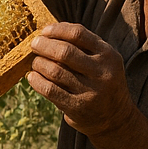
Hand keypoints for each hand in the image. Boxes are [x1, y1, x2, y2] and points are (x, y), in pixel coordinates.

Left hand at [27, 23, 147, 148]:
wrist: (115, 118)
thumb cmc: (101, 81)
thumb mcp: (102, 61)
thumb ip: (82, 46)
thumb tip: (48, 31)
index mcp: (108, 55)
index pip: (78, 34)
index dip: (57, 30)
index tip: (44, 31)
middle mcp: (102, 73)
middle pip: (65, 52)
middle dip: (44, 45)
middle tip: (34, 45)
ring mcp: (91, 92)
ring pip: (55, 71)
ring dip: (39, 64)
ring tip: (35, 63)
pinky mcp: (78, 108)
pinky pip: (50, 90)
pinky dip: (37, 81)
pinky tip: (32, 77)